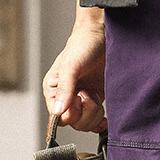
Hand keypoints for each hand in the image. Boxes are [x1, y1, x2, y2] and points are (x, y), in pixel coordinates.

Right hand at [43, 14, 106, 132]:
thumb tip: (57, 112)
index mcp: (54, 90)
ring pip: (86, 124)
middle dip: (84, 113)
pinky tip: (105, 116)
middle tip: (88, 95)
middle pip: (73, 123)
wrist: (103, 36)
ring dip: (94, 114)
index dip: (70, 113)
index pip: (57, 117)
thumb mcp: (70, 66)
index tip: (78, 99)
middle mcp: (67, 98)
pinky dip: (101, 121)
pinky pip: (96, 121)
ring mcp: (82, 100)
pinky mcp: (96, 100)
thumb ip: (64, 90)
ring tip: (95, 95)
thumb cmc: (82, 45)